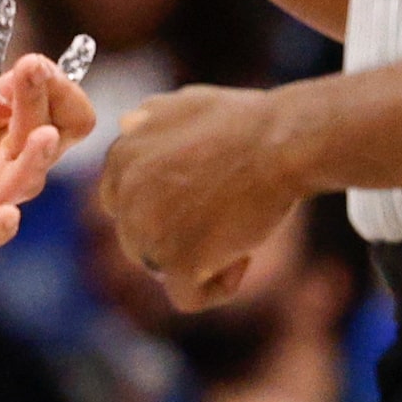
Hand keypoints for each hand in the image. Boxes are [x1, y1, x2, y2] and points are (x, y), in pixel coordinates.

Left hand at [0, 54, 96, 245]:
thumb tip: (16, 84)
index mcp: (19, 122)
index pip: (65, 109)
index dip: (60, 86)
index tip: (35, 65)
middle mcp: (16, 158)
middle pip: (55, 138)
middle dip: (46, 103)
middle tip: (34, 75)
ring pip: (30, 180)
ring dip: (37, 157)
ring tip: (40, 135)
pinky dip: (2, 226)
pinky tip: (7, 214)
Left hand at [99, 85, 309, 309]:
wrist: (283, 141)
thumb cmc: (246, 122)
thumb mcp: (185, 104)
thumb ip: (149, 121)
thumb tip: (126, 125)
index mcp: (121, 156)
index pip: (119, 202)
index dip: (160, 207)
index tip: (201, 197)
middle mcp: (124, 193)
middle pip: (137, 238)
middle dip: (176, 234)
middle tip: (224, 215)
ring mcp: (147, 228)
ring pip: (159, 267)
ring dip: (197, 260)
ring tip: (237, 232)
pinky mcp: (177, 260)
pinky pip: (187, 297)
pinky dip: (217, 288)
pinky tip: (243, 260)